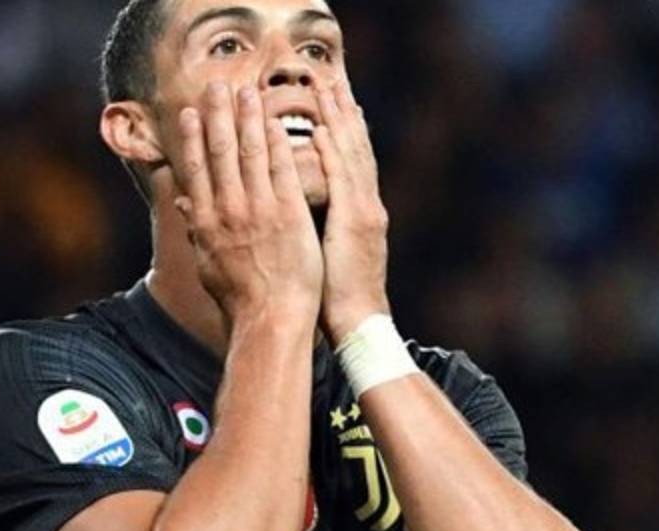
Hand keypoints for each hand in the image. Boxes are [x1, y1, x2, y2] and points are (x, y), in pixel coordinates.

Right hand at [174, 82, 323, 330]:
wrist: (270, 319)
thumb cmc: (241, 299)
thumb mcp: (208, 265)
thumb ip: (196, 230)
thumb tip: (185, 205)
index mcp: (206, 223)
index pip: (197, 170)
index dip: (192, 138)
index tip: (189, 112)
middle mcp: (228, 211)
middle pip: (220, 152)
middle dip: (217, 115)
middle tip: (216, 85)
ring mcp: (259, 210)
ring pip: (250, 154)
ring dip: (247, 118)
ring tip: (246, 90)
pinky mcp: (289, 214)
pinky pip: (282, 170)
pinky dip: (278, 143)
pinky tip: (276, 121)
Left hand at [313, 78, 391, 343]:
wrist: (358, 323)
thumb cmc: (335, 296)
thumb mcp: (326, 253)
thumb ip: (313, 225)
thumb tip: (292, 209)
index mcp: (359, 213)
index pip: (350, 161)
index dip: (342, 129)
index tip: (332, 101)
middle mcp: (367, 206)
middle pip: (355, 149)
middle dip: (344, 114)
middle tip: (332, 80)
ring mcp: (364, 212)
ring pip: (352, 157)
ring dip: (339, 122)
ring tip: (328, 90)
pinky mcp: (356, 224)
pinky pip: (343, 182)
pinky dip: (333, 155)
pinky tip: (322, 132)